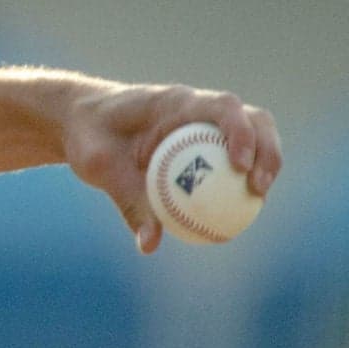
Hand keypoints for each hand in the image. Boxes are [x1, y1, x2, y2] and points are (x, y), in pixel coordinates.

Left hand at [63, 83, 281, 253]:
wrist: (81, 123)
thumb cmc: (89, 138)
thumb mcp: (99, 167)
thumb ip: (128, 201)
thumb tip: (150, 245)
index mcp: (175, 101)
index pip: (223, 106)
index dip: (240, 132)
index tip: (239, 166)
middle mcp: (197, 107)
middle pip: (253, 119)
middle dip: (267, 151)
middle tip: (258, 189)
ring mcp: (204, 122)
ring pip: (251, 136)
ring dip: (263, 164)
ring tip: (257, 201)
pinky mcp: (203, 140)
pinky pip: (229, 158)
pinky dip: (238, 179)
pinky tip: (237, 212)